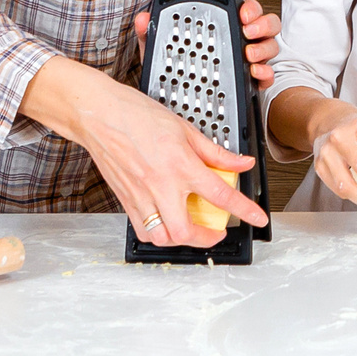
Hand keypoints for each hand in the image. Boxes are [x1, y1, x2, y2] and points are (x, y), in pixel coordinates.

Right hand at [45, 60, 270, 248]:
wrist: (99, 115)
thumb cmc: (137, 115)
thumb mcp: (185, 128)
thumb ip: (215, 152)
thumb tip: (241, 163)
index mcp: (180, 164)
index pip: (220, 194)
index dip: (244, 210)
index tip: (257, 218)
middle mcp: (160, 185)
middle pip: (185, 230)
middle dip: (206, 238)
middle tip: (217, 231)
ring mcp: (140, 195)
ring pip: (162, 236)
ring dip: (181, 240)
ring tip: (193, 230)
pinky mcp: (125, 200)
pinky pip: (142, 229)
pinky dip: (158, 234)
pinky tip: (167, 223)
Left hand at [132, 0, 280, 88]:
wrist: (182, 100)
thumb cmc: (177, 68)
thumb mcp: (163, 49)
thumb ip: (151, 33)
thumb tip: (143, 19)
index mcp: (224, 25)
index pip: (245, 9)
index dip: (249, 7)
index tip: (241, 13)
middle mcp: (241, 39)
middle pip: (265, 23)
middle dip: (261, 25)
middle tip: (247, 31)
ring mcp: (250, 59)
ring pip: (270, 46)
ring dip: (263, 49)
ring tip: (250, 55)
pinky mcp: (253, 80)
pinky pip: (268, 74)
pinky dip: (266, 74)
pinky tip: (256, 74)